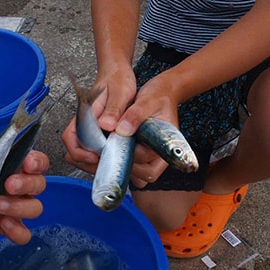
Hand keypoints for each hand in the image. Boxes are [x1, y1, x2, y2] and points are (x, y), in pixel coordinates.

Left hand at [0, 146, 49, 247]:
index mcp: (18, 165)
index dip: (37, 162)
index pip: (38, 162)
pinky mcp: (10, 225)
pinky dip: (16, 230)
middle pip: (39, 185)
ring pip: (34, 209)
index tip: (27, 164)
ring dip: (19, 207)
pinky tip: (3, 224)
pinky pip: (23, 233)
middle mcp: (22, 186)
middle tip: (9, 185)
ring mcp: (18, 206)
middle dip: (26, 185)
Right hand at [61, 67, 135, 172]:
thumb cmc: (117, 78)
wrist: (118, 72)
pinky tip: (116, 155)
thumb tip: (107, 126)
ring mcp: (90, 128)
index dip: (80, 152)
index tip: (96, 157)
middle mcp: (84, 123)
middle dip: (87, 162)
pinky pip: (94, 150)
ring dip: (95, 162)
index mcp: (84, 114)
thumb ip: (114, 109)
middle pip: (74, 150)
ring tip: (112, 161)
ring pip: (83, 152)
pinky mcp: (97, 132)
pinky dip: (102, 157)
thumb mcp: (121, 91)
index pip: (70, 137)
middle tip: (107, 163)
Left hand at [115, 72, 182, 187]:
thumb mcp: (148, 100)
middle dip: (122, 167)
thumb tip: (121, 130)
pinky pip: (129, 168)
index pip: (146, 163)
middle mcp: (159, 156)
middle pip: (142, 176)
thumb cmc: (159, 96)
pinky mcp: (140, 156)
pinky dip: (117, 162)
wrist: (162, 92)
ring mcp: (150, 158)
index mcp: (166, 147)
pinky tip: (107, 149)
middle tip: (104, 151)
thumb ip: (135, 115)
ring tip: (104, 151)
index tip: (111, 145)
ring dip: (118, 167)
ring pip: (134, 176)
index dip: (127, 157)